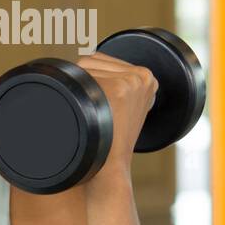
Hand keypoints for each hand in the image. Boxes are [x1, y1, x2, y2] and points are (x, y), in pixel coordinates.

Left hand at [73, 50, 158, 190]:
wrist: (110, 166)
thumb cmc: (111, 138)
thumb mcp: (125, 106)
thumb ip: (119, 82)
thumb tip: (91, 58)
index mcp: (147, 78)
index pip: (105, 60)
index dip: (93, 80)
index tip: (100, 105)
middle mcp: (144, 76)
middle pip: (95, 60)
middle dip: (85, 82)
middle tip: (94, 112)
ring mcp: (132, 81)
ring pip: (87, 65)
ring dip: (80, 87)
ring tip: (92, 113)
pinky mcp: (120, 88)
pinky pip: (84, 75)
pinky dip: (76, 92)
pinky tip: (87, 111)